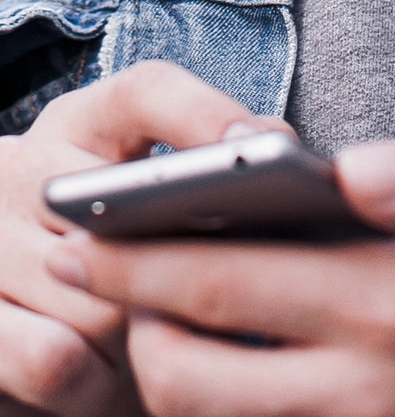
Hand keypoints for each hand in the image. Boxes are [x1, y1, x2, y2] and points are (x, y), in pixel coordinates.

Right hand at [0, 61, 284, 416]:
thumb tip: (285, 158)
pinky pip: (53, 356)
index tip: (264, 148)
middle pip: (122, 204)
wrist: (35, 345)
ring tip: (166, 350)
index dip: (206, 115)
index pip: (147, 92)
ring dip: (144, 336)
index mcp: (86, 125)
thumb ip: (222, 179)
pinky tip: (109, 385)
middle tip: (231, 305)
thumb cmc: (136, 272)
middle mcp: (19, 167)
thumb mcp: (167, 213)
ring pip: (97, 288)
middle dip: (185, 266)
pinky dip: (96, 384)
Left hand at [47, 140, 394, 416]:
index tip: (92, 225)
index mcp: (393, 298)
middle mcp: (363, 380)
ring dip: (164, 367)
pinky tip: (224, 358)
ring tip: (160, 313)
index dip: (141, 256)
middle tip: (97, 267)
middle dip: (127, 313)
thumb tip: (354, 169)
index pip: (226, 281)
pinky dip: (219, 405)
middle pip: (191, 366)